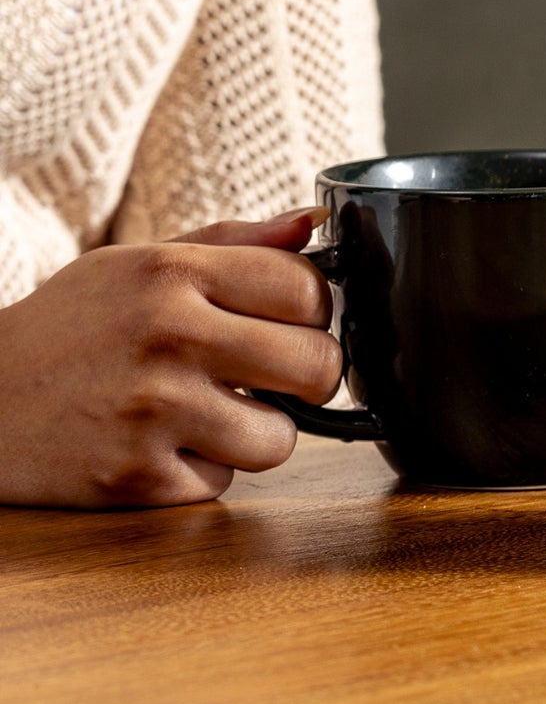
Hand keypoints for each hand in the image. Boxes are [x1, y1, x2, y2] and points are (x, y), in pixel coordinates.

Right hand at [0, 209, 341, 508]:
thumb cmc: (72, 325)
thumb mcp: (140, 262)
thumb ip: (235, 242)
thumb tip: (316, 221)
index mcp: (173, 273)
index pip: (308, 289)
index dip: (314, 310)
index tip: (291, 321)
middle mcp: (168, 336)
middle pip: (316, 364)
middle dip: (308, 374)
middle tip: (276, 375)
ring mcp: (152, 411)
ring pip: (282, 438)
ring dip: (259, 431)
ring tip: (215, 412)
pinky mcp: (134, 478)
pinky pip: (222, 482)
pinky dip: (203, 470)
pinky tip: (165, 444)